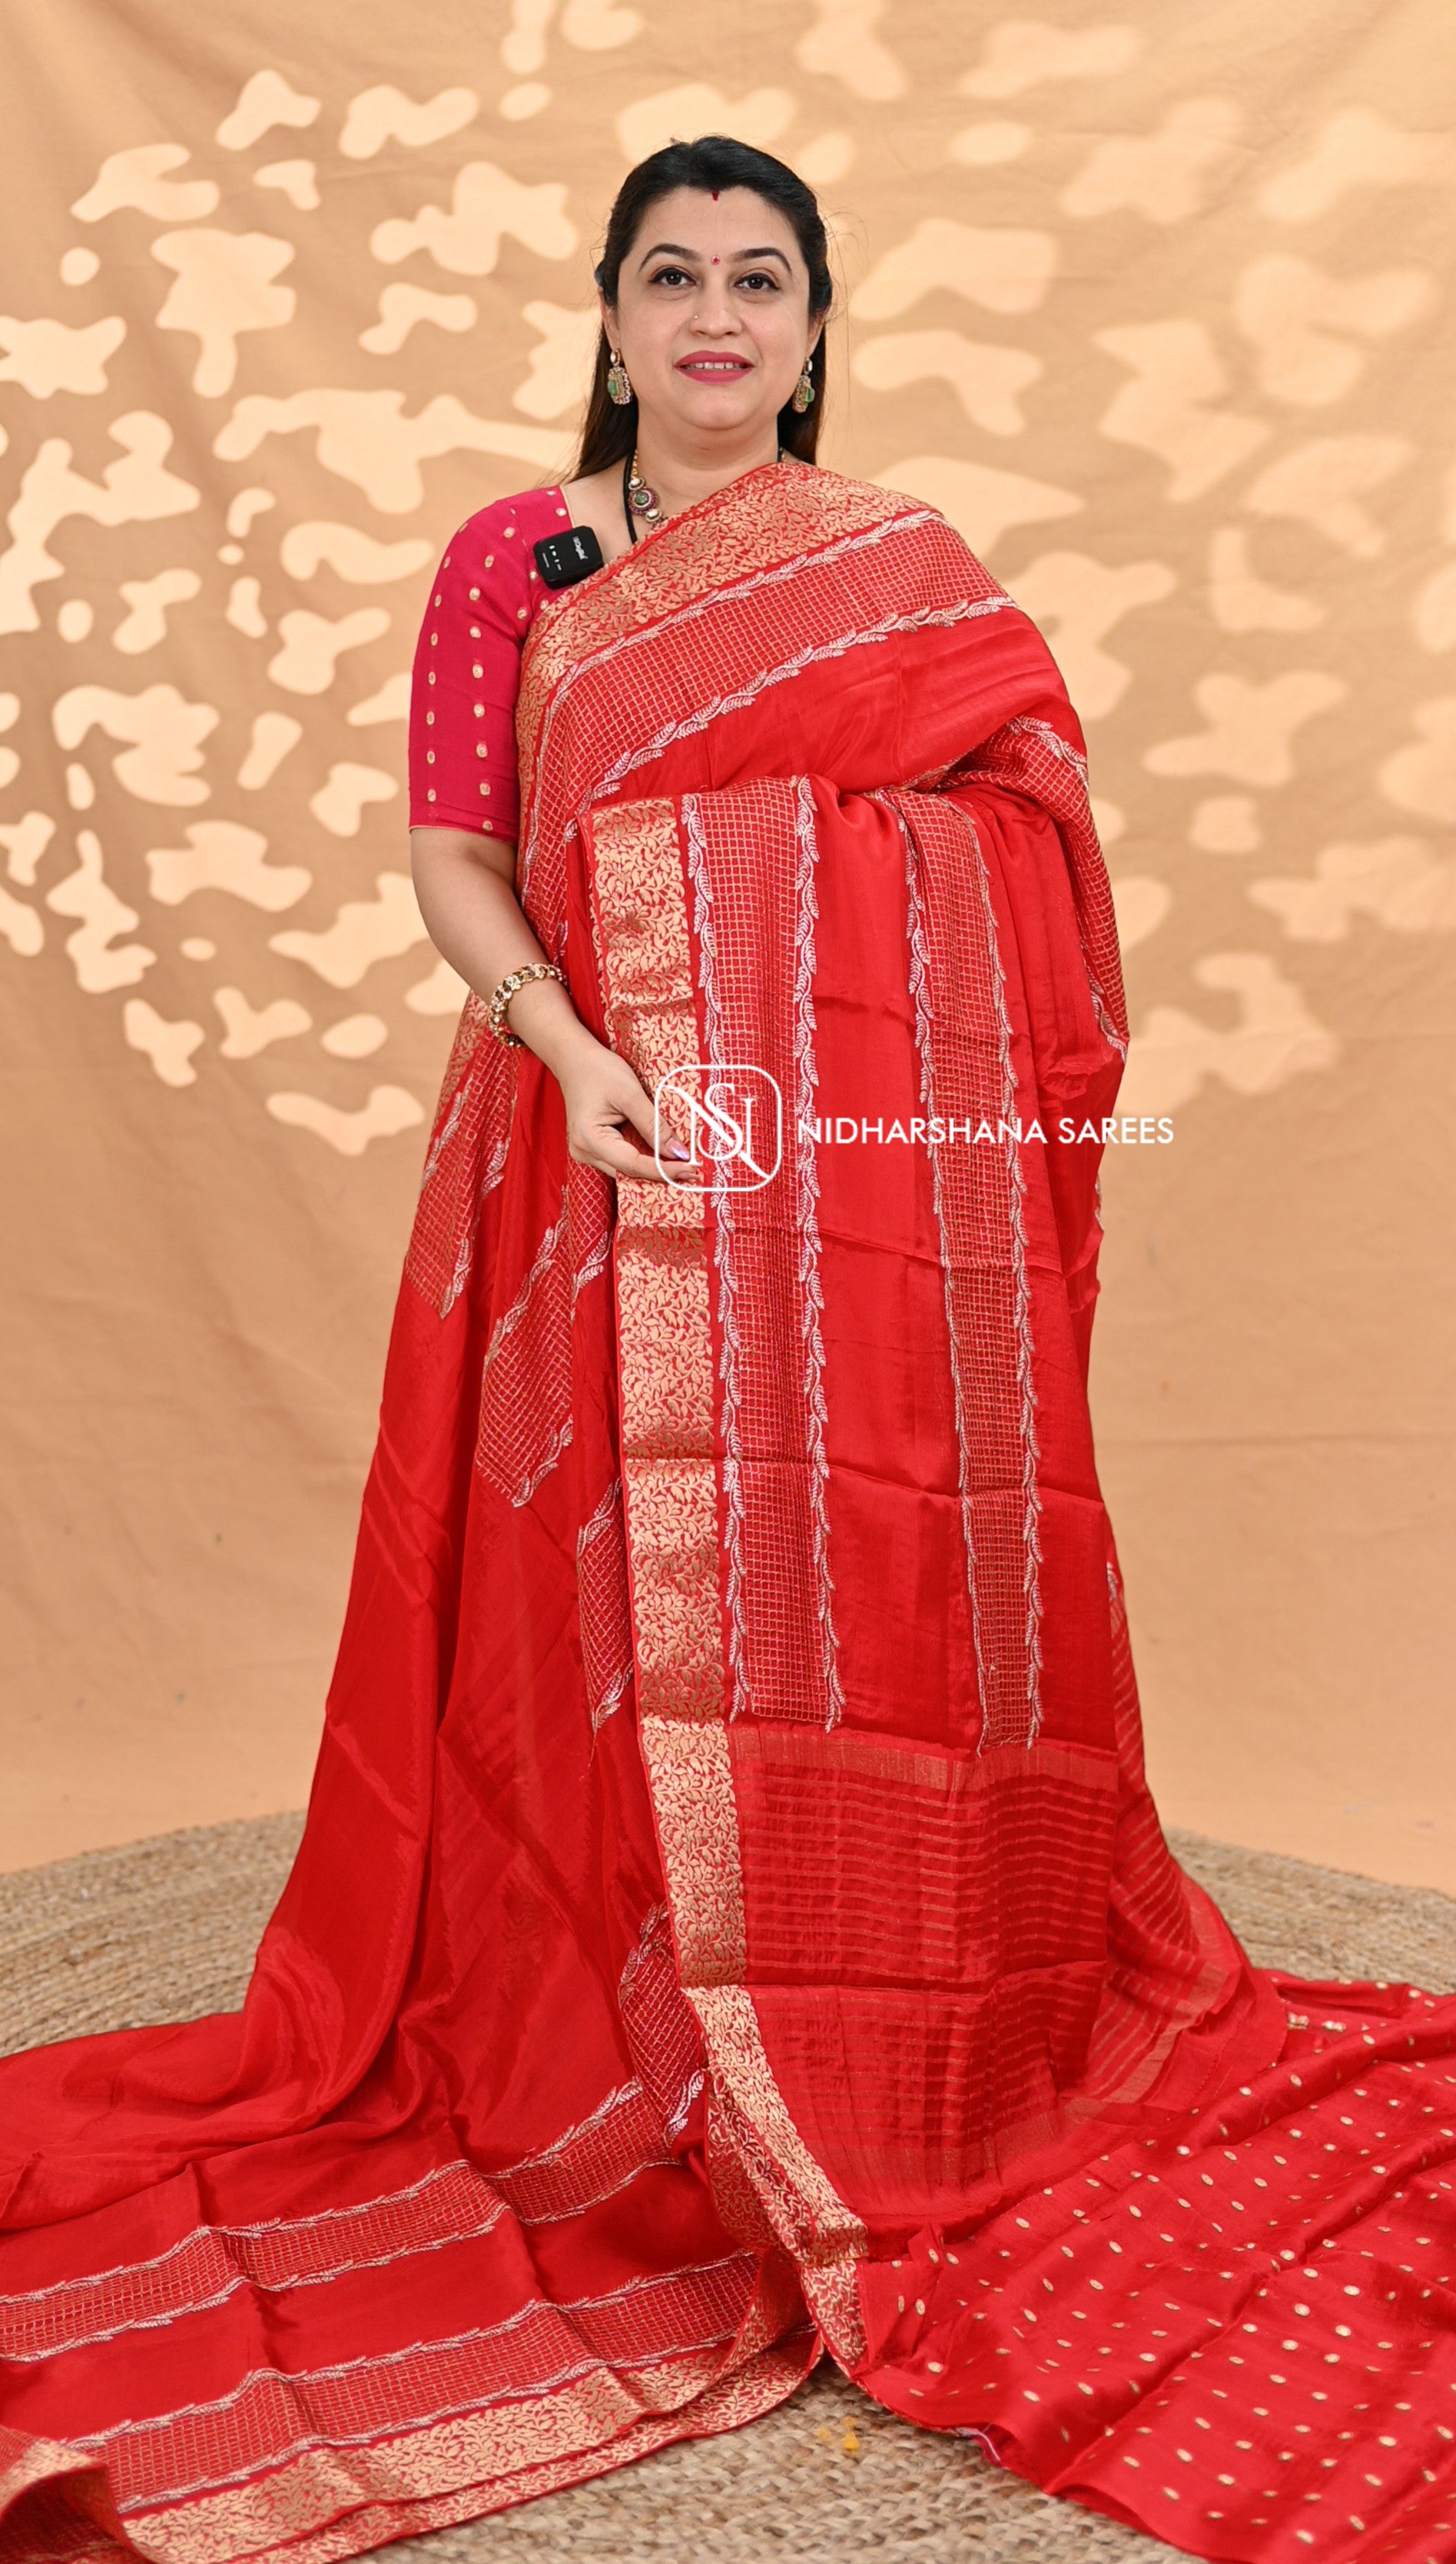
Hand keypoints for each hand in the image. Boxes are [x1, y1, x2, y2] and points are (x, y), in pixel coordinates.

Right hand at [554, 1030, 687, 1183]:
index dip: (664, 1170)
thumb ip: (654, 1125)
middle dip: (661, 1172)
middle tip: (692, 1171)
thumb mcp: (630, 1094)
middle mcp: (584, 1152)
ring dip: (653, 1168)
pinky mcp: (593, 1148)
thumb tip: (678, 1152)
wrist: (575, 1059)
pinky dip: (642, 1159)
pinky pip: (621, 1160)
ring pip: (626, 1169)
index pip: (633, 1164)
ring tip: (682, 1164)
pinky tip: (662, 1156)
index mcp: (589, 1139)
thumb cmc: (599, 1070)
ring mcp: (586, 1152)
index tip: (691, 1169)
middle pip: (629, 1172)